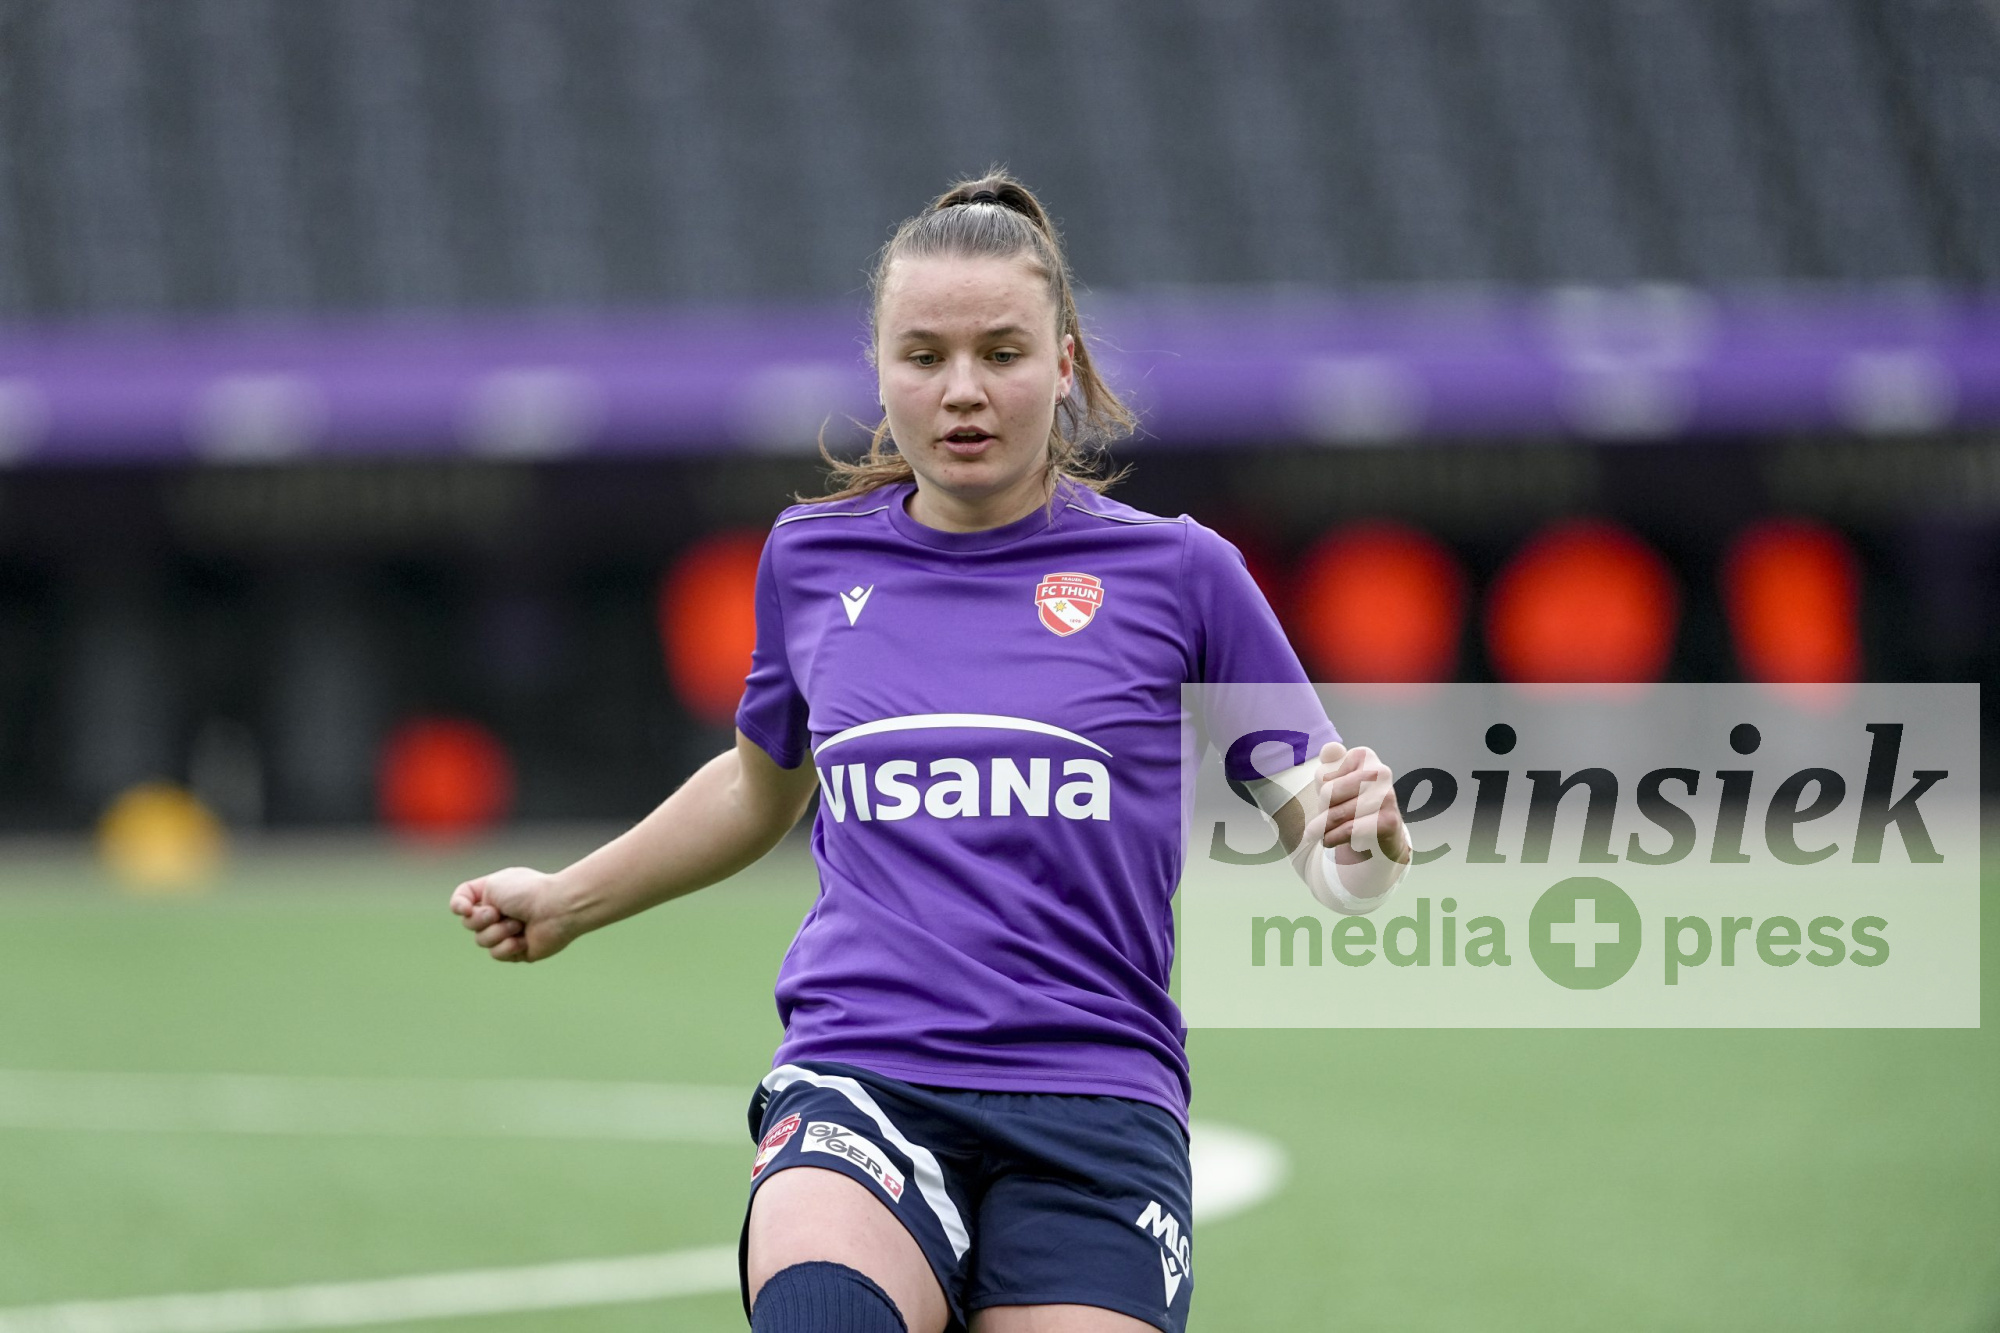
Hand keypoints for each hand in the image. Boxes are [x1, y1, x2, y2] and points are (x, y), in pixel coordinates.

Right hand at [448, 866, 578, 962]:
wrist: (556, 910)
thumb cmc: (526, 893)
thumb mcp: (493, 885)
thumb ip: (472, 899)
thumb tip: (472, 919)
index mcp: (493, 893)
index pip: (463, 900)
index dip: (458, 906)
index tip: (464, 909)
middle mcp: (498, 911)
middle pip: (469, 924)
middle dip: (481, 920)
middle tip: (498, 913)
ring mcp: (507, 932)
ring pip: (481, 941)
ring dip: (498, 932)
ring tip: (519, 925)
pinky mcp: (516, 950)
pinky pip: (497, 954)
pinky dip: (508, 947)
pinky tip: (524, 940)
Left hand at [1313, 741, 1409, 873]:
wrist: (1378, 840)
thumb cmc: (1352, 805)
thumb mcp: (1335, 781)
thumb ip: (1330, 762)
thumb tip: (1330, 748)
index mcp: (1364, 756)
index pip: (1322, 775)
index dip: (1320, 793)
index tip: (1330, 799)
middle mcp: (1380, 771)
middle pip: (1328, 793)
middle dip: (1322, 811)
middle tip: (1327, 819)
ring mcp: (1387, 795)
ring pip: (1336, 814)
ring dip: (1323, 830)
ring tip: (1324, 833)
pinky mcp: (1390, 820)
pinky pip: (1349, 830)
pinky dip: (1334, 838)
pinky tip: (1332, 840)